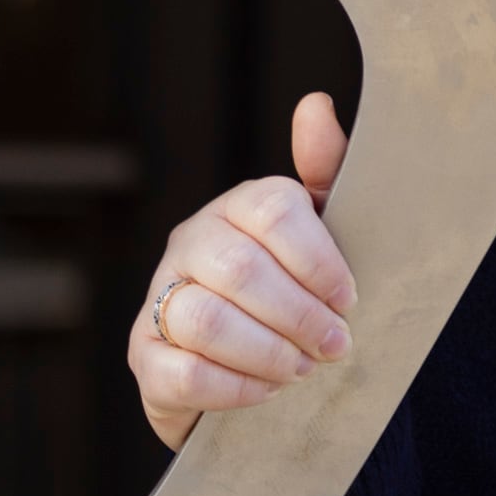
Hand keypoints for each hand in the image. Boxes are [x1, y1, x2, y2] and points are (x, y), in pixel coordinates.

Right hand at [131, 92, 357, 451]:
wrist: (258, 365)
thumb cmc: (299, 288)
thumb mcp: (327, 231)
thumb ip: (327, 172)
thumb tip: (314, 104)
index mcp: (239, 206)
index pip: (272, 211)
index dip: (317, 260)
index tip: (350, 298)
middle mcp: (191, 242)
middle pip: (240, 270)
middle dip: (298, 315)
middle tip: (336, 345)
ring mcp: (159, 297)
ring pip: (206, 321)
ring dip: (267, 353)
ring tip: (303, 369)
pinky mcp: (145, 356)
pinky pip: (181, 372)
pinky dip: (233, 387)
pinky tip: (266, 391)